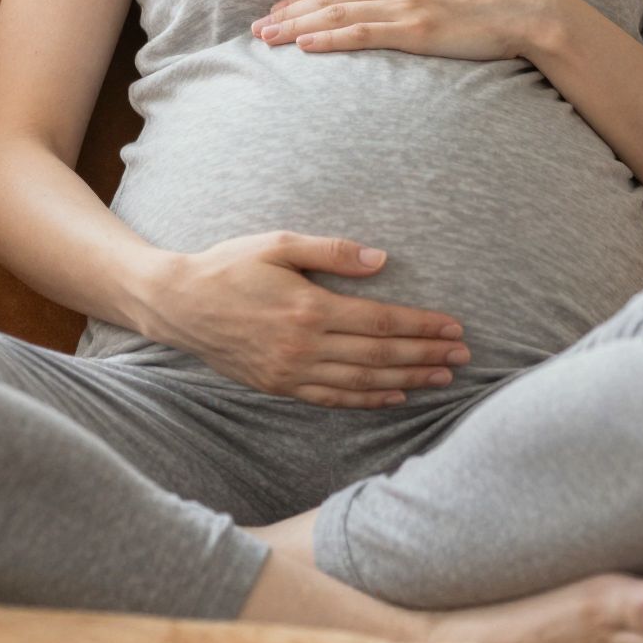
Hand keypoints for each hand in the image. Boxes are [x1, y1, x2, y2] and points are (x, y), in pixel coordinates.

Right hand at [155, 232, 472, 407]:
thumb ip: (332, 252)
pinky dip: (367, 399)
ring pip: (362, 381)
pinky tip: (393, 396)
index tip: (454, 327)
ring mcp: (292, 372)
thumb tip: (381, 260)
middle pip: (380, 355)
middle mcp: (304, 346)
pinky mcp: (280, 386)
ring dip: (406, 380)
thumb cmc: (230, 265)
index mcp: (310, 308)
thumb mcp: (279, 244)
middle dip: (425, 355)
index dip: (421, 326)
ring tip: (440, 378)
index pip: (381, 321)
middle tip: (463, 356)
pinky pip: (333, 398)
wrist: (179, 304)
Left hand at [249, 0, 547, 60]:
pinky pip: (359, 34)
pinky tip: (303, 46)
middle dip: (288, 11)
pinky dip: (326, 39)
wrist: (521, 8)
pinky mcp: (413, 29)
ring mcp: (402, 3)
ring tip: (267, 39)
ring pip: (335, 14)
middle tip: (257, 27)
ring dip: (296, 26)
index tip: (278, 8)